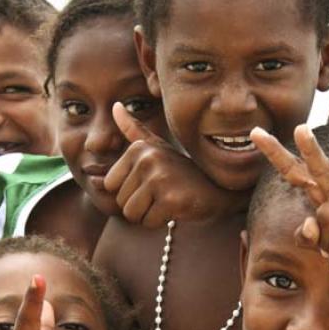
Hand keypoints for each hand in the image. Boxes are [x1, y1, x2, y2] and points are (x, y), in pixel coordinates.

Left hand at [104, 103, 246, 227]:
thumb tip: (115, 107)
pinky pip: (148, 222)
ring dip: (147, 215)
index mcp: (138, 148)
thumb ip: (134, 130)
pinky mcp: (171, 200)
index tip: (150, 183)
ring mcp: (159, 179)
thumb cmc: (182, 171)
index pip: (110, 184)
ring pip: (132, 214)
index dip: (128, 191)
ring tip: (166, 201)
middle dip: (139, 205)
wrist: (218, 188)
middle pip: (120, 201)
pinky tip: (175, 208)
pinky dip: (160, 221)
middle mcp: (147, 160)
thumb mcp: (158, 146)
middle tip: (161, 194)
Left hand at [251, 123, 328, 271]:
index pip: (297, 171)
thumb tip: (308, 223)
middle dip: (309, 147)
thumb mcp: (322, 247)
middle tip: (300, 128)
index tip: (256, 134)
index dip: (276, 154)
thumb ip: (308, 238)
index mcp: (325, 191)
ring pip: (325, 216)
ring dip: (325, 244)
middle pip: (320, 166)